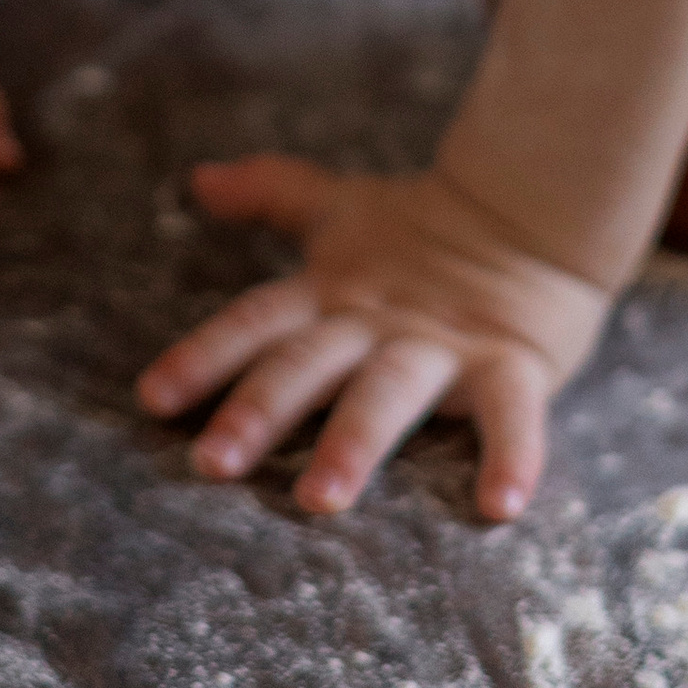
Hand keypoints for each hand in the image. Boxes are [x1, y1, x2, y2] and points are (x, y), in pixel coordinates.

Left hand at [137, 157, 616, 521]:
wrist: (534, 202)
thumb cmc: (425, 225)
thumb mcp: (342, 208)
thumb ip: (273, 194)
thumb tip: (200, 178)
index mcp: (333, 292)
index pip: (257, 321)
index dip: (204, 355)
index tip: (153, 399)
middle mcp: (377, 320)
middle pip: (309, 362)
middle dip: (260, 408)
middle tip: (213, 463)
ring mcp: (443, 342)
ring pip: (390, 392)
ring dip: (354, 443)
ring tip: (321, 500)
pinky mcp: (512, 361)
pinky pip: (513, 411)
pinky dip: (512, 457)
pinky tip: (501, 508)